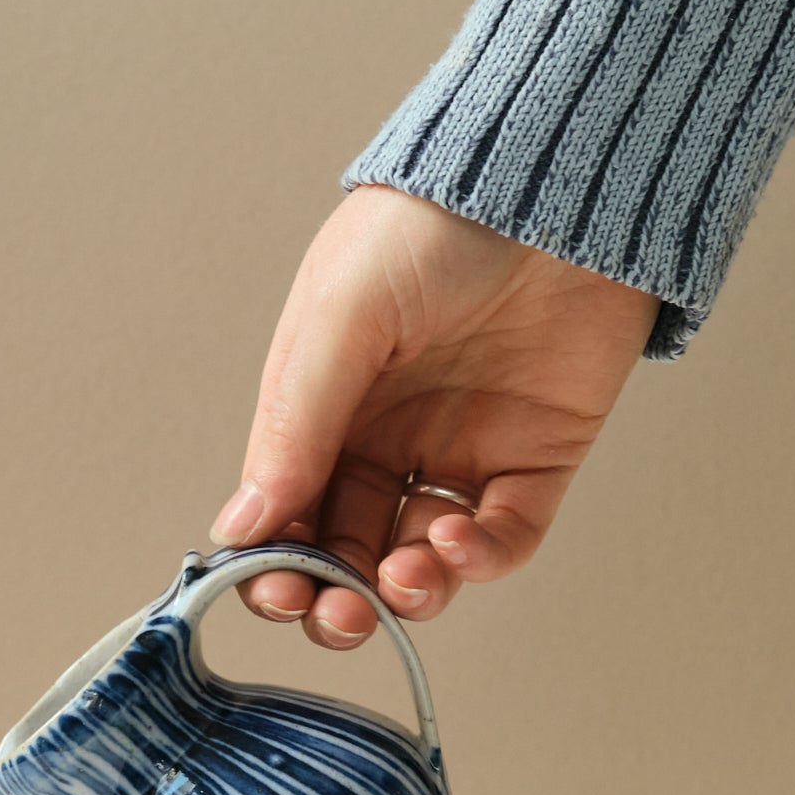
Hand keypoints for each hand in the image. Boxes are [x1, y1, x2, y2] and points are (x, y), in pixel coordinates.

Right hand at [207, 183, 660, 646]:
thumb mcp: (340, 320)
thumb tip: (240, 526)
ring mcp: (463, 452)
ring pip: (423, 560)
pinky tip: (456, 541)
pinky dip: (479, 558)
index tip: (275, 589)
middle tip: (336, 612)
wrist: (555, 183)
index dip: (276, 561)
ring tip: (403, 579)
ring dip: (406, 591)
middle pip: (349, 549)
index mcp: (325, 404)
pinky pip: (505, 536)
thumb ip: (294, 425)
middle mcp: (388, 437)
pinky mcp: (537, 460)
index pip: (286, 508)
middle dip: (337, 596)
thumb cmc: (430, 227)